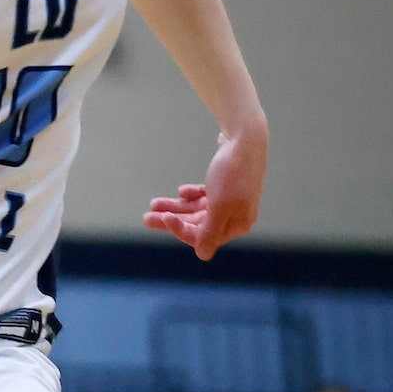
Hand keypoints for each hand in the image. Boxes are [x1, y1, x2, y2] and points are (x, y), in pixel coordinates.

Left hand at [144, 127, 264, 259]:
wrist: (245, 136)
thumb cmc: (233, 172)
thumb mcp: (220, 206)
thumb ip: (210, 232)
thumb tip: (202, 255)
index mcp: (238, 224)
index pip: (203, 237)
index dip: (181, 230)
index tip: (164, 218)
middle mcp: (236, 215)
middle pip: (197, 224)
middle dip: (172, 219)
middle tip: (147, 217)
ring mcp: (231, 199)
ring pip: (197, 209)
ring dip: (175, 207)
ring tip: (153, 204)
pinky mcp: (225, 184)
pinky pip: (204, 197)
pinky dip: (191, 195)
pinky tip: (182, 191)